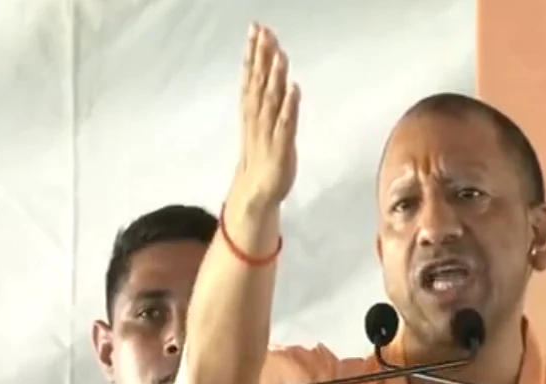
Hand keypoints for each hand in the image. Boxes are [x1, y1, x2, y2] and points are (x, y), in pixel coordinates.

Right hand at [230, 24, 299, 212]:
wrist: (258, 193)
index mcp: (252, 111)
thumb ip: (265, 99)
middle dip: (261, 56)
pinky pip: (285, 125)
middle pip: (259, 82)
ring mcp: (269, 133)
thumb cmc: (263, 156)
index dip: (253, 52)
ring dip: (274, 76)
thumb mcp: (261, 125)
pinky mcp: (281, 149)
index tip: (255, 28)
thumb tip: (270, 75)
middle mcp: (258, 119)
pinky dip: (289, 107)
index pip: (251, 76)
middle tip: (262, 30)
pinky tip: (294, 89)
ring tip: (279, 53)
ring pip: (271, 100)